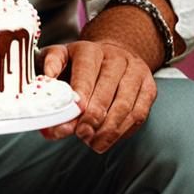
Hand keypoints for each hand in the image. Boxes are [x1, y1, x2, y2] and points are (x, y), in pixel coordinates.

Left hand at [39, 40, 155, 152]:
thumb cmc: (79, 63)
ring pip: (126, 104)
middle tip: (81, 134)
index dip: (82, 93)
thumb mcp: (59, 58)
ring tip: (93, 142)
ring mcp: (135, 72)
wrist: (112, 55)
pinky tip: (109, 139)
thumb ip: (49, 70)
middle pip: (108, 90)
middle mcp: (116, 58)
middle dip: (94, 116)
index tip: (74, 113)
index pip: (86, 72)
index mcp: (89, 50)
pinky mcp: (149, 87)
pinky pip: (139, 113)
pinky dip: (124, 130)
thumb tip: (44, 87)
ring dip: (109, 128)